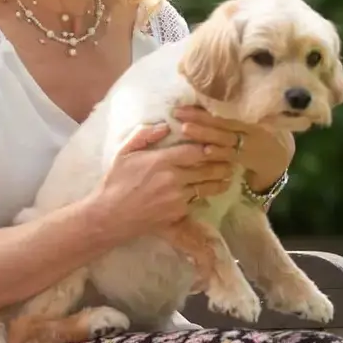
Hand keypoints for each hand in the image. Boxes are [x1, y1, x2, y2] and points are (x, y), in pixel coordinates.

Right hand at [95, 123, 232, 237]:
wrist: (110, 215)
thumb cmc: (116, 182)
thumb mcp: (124, 153)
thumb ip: (144, 136)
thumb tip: (165, 126)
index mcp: (161, 161)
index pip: (195, 150)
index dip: (209, 146)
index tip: (216, 143)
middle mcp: (173, 178)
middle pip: (207, 168)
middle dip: (221, 163)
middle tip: (231, 159)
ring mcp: (177, 198)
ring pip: (206, 187)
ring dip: (220, 180)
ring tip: (229, 175)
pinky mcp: (178, 213)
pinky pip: (196, 201)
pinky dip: (204, 196)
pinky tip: (211, 191)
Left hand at [173, 106, 291, 192]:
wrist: (279, 158)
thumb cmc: (262, 132)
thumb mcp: (255, 118)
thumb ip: (237, 110)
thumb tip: (207, 94)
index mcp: (251, 116)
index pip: (227, 110)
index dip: (208, 107)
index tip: (188, 101)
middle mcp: (250, 129)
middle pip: (222, 123)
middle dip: (199, 118)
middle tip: (178, 112)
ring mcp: (248, 145)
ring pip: (223, 139)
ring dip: (204, 135)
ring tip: (185, 128)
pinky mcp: (244, 160)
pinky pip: (229, 156)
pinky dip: (218, 154)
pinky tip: (204, 151)